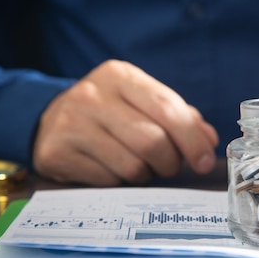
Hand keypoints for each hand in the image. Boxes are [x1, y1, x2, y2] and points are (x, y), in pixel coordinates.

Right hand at [32, 60, 218, 185]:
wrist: (49, 120)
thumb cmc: (108, 112)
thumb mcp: (139, 101)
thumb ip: (178, 116)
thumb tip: (208, 140)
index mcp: (119, 75)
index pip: (167, 108)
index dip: (192, 139)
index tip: (204, 161)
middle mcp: (92, 95)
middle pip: (152, 142)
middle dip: (170, 162)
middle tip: (169, 166)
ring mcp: (71, 124)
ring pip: (132, 166)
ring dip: (146, 174)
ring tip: (139, 165)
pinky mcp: (57, 153)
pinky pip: (108, 180)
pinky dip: (120, 181)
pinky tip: (112, 168)